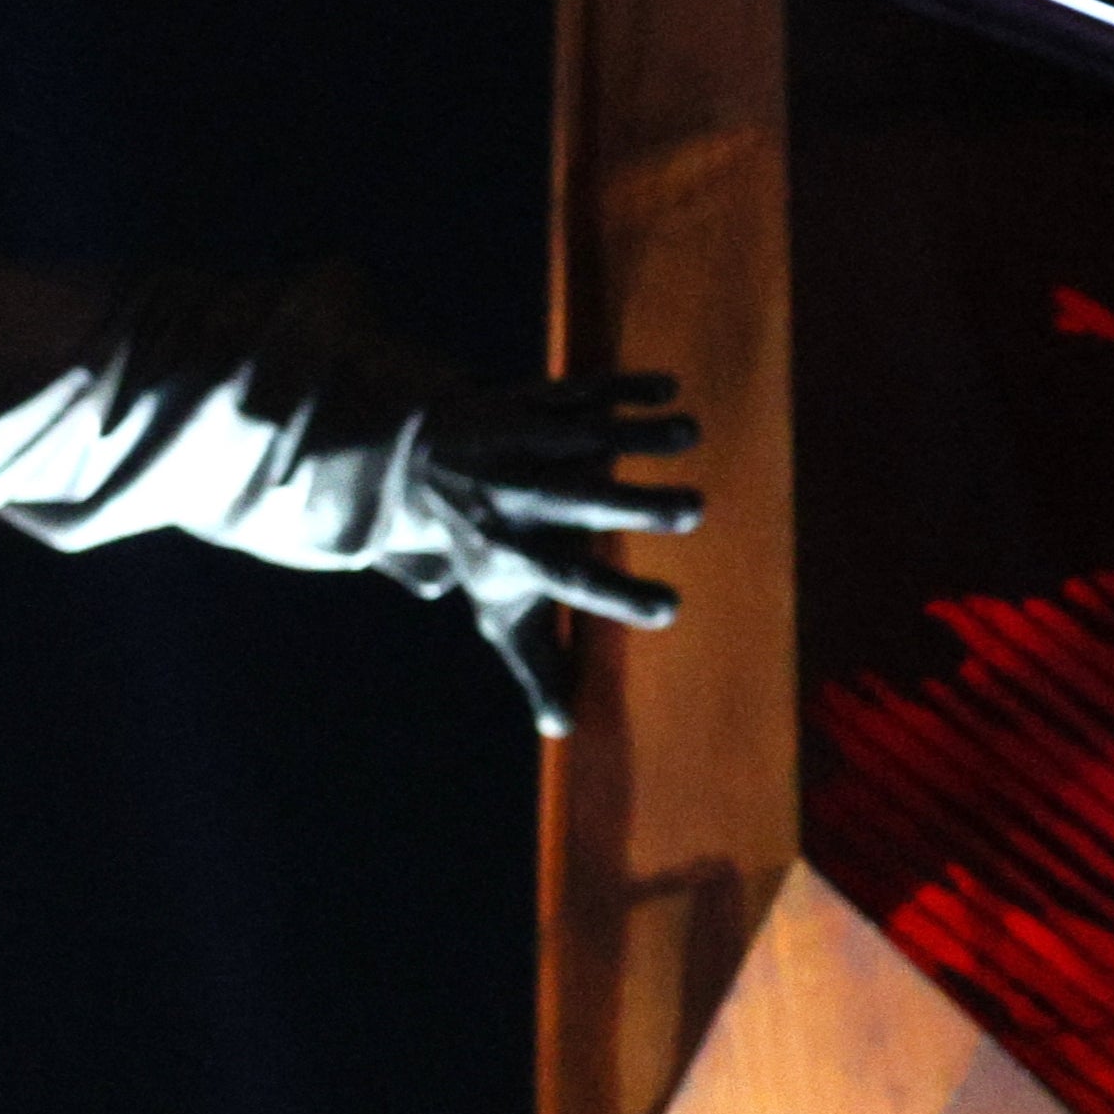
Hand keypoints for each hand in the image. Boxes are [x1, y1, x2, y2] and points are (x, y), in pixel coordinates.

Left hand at [410, 370, 702, 736]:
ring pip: (583, 437)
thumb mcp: (497, 607)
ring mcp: (526, 445)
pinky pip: (579, 390)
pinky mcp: (535, 402)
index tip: (671, 608)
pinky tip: (668, 389)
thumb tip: (564, 728)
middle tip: (695, 511)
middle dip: (634, 504)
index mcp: (517, 552)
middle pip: (578, 501)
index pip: (570, 580)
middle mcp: (519, 498)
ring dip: (636, 434)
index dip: (618, 595)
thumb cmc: (479, 547)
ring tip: (690, 434)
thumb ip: (535, 663)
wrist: (418, 463)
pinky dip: (621, 386)